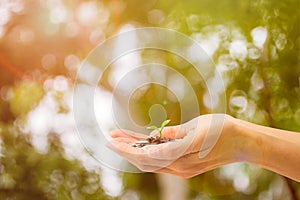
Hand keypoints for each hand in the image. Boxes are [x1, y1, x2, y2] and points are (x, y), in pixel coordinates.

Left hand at [107, 114, 235, 177]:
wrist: (241, 142)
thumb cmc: (223, 130)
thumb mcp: (198, 128)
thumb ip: (175, 134)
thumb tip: (153, 135)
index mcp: (182, 156)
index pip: (146, 155)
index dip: (126, 148)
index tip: (111, 141)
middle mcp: (179, 167)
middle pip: (144, 160)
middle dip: (125, 149)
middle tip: (110, 138)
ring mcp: (182, 168)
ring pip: (150, 161)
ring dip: (134, 150)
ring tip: (120, 138)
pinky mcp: (184, 165)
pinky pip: (160, 160)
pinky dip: (147, 152)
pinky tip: (139, 142)